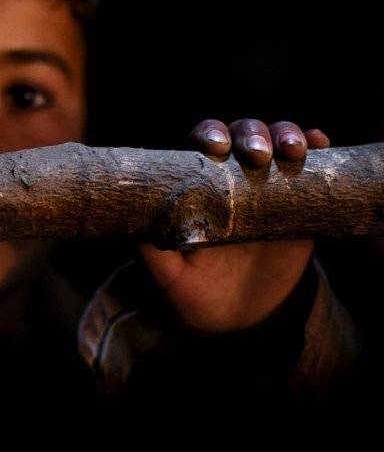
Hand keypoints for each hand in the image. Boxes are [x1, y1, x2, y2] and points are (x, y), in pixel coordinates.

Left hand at [138, 119, 330, 332]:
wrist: (244, 322)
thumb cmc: (195, 294)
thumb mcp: (169, 277)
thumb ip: (152, 251)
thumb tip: (136, 225)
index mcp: (196, 184)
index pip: (200, 145)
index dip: (208, 136)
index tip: (216, 147)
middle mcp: (232, 176)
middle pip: (241, 135)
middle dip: (251, 134)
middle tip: (257, 154)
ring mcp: (268, 185)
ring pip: (277, 141)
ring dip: (286, 134)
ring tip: (293, 151)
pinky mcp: (299, 203)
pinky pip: (312, 166)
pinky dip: (318, 147)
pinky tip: (321, 145)